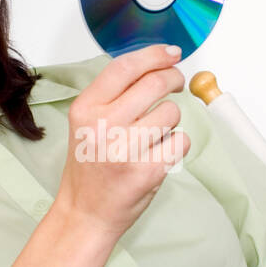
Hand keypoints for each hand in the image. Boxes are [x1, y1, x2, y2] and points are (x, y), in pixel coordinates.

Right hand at [54, 44, 189, 239]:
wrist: (85, 213)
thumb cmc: (90, 167)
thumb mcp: (88, 123)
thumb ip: (116, 95)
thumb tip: (159, 64)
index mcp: (85, 109)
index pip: (125, 68)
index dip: (153, 55)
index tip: (172, 53)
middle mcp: (102, 126)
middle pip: (155, 84)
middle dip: (173, 79)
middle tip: (176, 84)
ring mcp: (125, 150)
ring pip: (171, 112)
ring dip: (170, 120)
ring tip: (152, 137)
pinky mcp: (148, 171)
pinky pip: (180, 141)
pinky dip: (176, 145)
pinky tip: (158, 155)